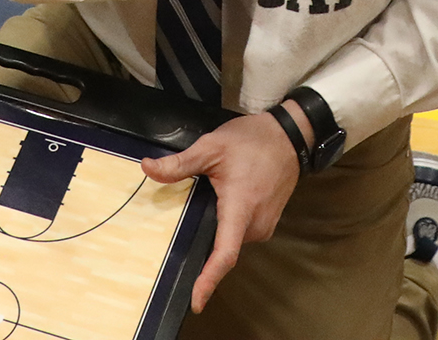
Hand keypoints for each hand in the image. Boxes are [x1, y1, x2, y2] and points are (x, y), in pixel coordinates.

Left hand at [144, 112, 300, 311]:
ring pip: (231, 238)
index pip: (224, 253)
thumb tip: (147, 168)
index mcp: (241, 208)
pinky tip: (224, 200)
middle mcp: (255, 225)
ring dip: (217, 226)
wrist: (290, 136)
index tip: (196, 301)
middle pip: (222, 245)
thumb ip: (180, 163)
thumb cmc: (252, 141)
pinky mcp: (267, 224)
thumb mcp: (212, 147)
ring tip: (210, 197)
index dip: (209, 279)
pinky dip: (229, 223)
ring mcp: (264, 226)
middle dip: (203, 236)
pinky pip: (240, 231)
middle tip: (192, 207)